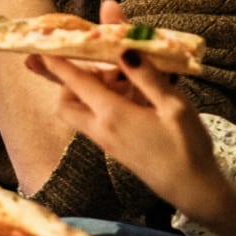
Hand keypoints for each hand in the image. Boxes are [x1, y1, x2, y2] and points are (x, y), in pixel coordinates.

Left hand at [25, 1, 224, 213]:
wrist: (194, 192)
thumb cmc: (187, 147)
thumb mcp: (173, 105)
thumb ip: (146, 75)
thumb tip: (123, 46)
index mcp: (112, 115)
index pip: (75, 80)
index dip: (57, 60)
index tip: (40, 43)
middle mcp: (101, 129)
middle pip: (66, 101)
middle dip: (70, 78)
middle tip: (97, 61)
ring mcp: (107, 141)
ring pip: (81, 111)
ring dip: (90, 89)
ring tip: (122, 74)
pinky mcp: (117, 148)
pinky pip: (98, 119)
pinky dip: (105, 102)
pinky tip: (135, 93)